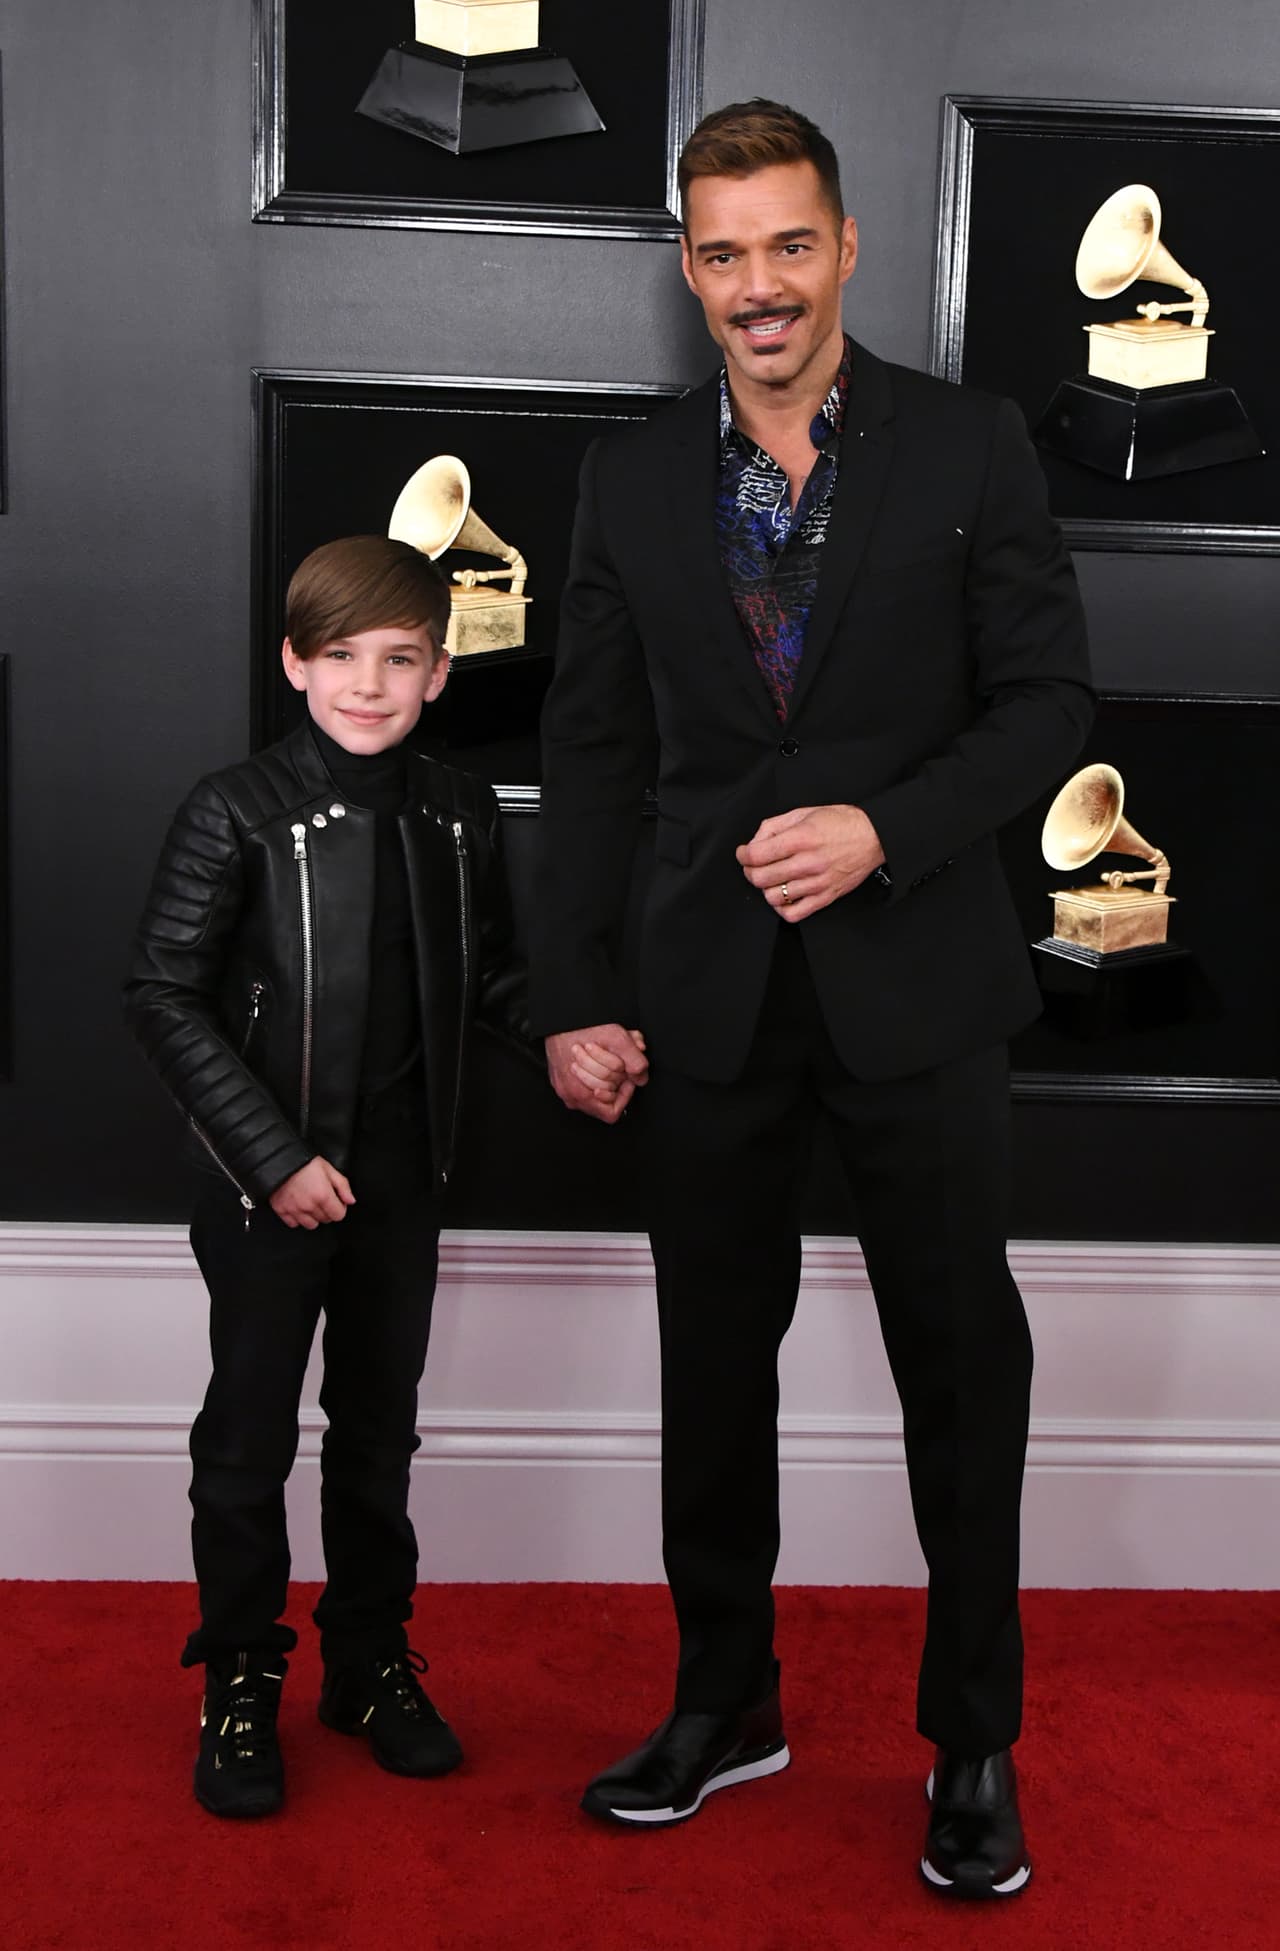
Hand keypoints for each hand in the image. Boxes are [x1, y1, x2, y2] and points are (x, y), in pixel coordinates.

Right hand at [269, 1156, 355, 1229]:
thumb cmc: (304, 1162)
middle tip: (321, 1198)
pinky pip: (293, 1224)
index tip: (336, 1201)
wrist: (279, 1159)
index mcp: (323, 1195)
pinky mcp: (282, 1210)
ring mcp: (294, 1210)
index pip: (339, 1215)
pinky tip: (298, 1206)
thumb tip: (350, 1200)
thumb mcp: (328, 1169)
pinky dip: (297, 1218)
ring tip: (310, 1202)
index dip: (340, 1207)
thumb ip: (343, 1186)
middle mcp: (309, 1205)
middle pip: (325, 1220)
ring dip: (313, 1216)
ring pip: (311, 1225)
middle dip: (327, 1210)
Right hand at [546, 1024, 647, 1124]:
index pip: (612, 1112)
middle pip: (604, 1102)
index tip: (626, 1078)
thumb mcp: (617, 1039)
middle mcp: (570, 1096)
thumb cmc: (581, 1027)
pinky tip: (596, 1057)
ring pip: (594, 1093)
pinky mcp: (560, 1081)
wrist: (558, 1018)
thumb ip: (635, 1061)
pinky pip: (582, 1085)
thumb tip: (642, 1078)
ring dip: (606, 1076)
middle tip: (619, 1063)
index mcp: (581, 1094)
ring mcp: (564, 1089)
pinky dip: (593, 1073)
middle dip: (616, 1081)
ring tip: (607, 1057)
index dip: (624, 1095)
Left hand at [736, 804, 884, 921]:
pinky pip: (794, 914)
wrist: (873, 837)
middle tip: (753, 866)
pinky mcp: (826, 897)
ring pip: (774, 897)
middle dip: (750, 871)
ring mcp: (817, 883)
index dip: (743, 855)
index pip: (757, 855)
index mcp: (801, 838)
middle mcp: (808, 862)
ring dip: (766, 889)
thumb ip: (774, 826)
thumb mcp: (804, 813)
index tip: (743, 854)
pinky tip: (784, 896)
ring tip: (771, 879)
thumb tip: (754, 842)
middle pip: (761, 877)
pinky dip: (782, 908)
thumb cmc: (840, 823)